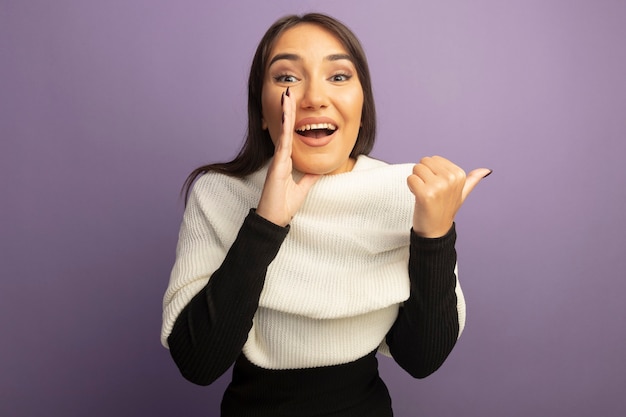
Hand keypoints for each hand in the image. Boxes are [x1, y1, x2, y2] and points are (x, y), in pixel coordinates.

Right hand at [256, 89, 319, 225]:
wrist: (274, 220)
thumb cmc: (283, 206)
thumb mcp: (302, 189)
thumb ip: (309, 178)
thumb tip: (318, 169)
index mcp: (286, 161)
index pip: (290, 135)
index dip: (292, 119)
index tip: (293, 104)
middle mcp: (281, 158)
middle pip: (285, 128)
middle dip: (287, 110)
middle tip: (288, 91)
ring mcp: (278, 160)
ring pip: (283, 131)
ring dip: (285, 113)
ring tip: (286, 95)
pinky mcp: (277, 165)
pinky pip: (283, 143)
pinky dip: (286, 128)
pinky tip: (288, 115)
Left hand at [407, 156, 490, 237]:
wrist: (436, 231)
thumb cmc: (446, 210)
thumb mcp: (462, 194)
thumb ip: (472, 180)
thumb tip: (486, 170)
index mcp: (460, 175)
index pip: (433, 159)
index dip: (430, 172)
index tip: (436, 187)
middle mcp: (451, 179)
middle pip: (424, 161)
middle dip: (422, 174)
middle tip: (428, 190)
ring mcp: (439, 186)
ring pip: (416, 168)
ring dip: (415, 181)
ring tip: (423, 193)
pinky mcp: (426, 194)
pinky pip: (411, 179)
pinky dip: (410, 187)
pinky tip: (418, 197)